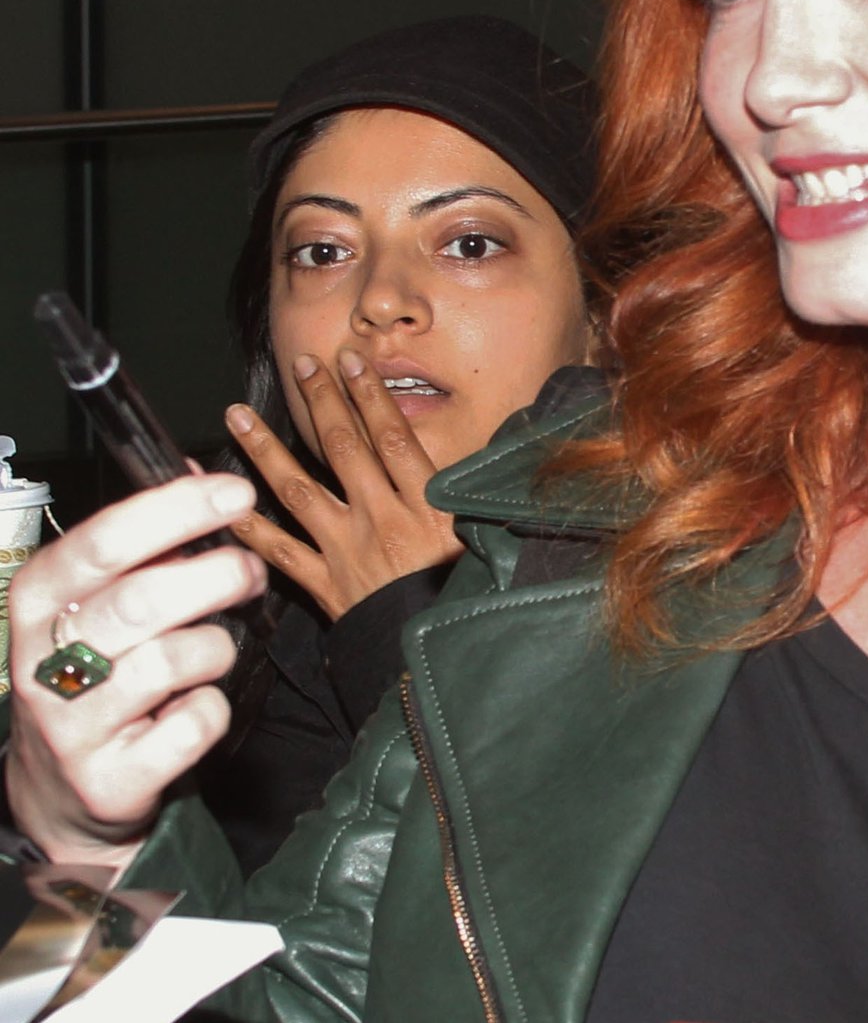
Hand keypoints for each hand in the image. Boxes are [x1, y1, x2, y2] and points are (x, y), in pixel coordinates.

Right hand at [4, 473, 265, 859]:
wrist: (62, 789)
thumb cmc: (97, 676)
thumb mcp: (99, 604)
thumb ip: (147, 546)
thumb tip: (200, 476)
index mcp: (39, 600)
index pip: (102, 540)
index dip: (176, 510)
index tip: (235, 493)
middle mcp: (43, 659)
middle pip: (141, 599)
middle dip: (217, 577)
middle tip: (251, 574)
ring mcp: (72, 723)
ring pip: (172, 659)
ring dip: (215, 648)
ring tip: (211, 652)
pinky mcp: (111, 777)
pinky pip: (194, 724)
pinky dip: (213, 709)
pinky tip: (193, 708)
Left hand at [226, 349, 461, 620]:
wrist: (441, 661)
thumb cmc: (472, 599)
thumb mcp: (487, 540)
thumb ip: (471, 500)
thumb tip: (481, 464)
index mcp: (427, 507)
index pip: (393, 438)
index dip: (370, 396)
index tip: (351, 361)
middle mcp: (383, 521)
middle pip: (345, 450)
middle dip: (322, 402)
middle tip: (302, 365)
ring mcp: (349, 552)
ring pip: (299, 491)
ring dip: (265, 451)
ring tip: (237, 416)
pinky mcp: (329, 587)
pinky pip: (282, 553)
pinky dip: (251, 529)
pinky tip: (226, 505)